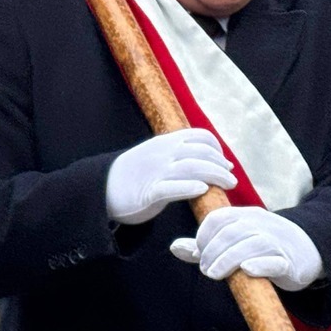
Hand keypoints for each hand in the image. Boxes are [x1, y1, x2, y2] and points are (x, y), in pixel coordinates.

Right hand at [104, 129, 235, 225]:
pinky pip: (171, 187)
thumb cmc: (133, 176)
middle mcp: (163, 154)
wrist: (100, 189)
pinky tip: (202, 190)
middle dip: (220, 165)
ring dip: (214, 176)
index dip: (217, 149)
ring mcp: (155, 172)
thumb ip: (177, 156)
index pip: (200, 137)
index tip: (224, 164)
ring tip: (227, 186)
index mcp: (165, 143)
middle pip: (201, 153)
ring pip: (192, 168)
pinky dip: (188, 187)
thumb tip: (207, 162)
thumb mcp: (155, 157)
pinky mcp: (148, 192)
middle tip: (231, 179)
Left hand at [170, 204, 323, 290]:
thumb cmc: (263, 247)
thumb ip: (205, 247)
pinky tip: (247, 270)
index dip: (203, 235)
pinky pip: (276, 261)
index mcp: (245, 216)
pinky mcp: (290, 263)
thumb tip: (174, 248)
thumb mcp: (234, 242)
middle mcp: (261, 225)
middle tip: (205, 270)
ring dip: (228, 260)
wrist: (308, 252)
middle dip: (212, 251)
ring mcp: (277, 243)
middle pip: (231, 232)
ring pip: (251, 244)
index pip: (218, 218)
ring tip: (215, 274)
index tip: (198, 253)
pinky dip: (261, 265)